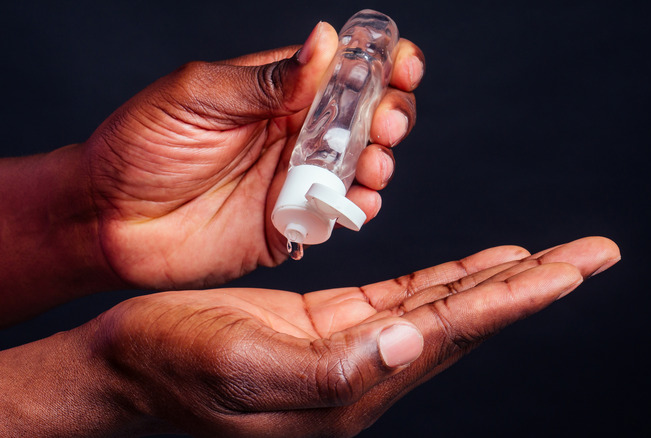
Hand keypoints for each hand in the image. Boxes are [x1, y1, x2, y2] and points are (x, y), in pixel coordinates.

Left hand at [84, 22, 423, 288]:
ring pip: (363, 165)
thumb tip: (325, 42)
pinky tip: (358, 201)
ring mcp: (296, 179)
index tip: (401, 65)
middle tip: (384, 124)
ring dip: (380, 160)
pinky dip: (360, 207)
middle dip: (391, 114)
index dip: (381, 63)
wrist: (106, 220)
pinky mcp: (292, 224)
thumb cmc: (140, 146)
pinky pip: (340, 214)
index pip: (344, 69)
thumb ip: (267, 79)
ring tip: (372, 163)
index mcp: (278, 91)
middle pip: (367, 117)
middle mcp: (295, 133)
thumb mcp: (198, 96)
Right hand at [84, 237, 617, 436]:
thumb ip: (333, 369)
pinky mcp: (338, 325)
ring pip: (449, 306)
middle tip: (597, 255)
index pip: (456, 331)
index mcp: (356, 385)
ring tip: (557, 258)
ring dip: (505, 278)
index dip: (517, 297)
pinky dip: (452, 278)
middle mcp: (371, 370)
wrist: (132, 366)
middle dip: (537, 285)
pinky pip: (410, 298)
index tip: (573, 270)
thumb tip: (412, 342)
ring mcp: (358, 347)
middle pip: (472, 318)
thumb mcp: (244, 368)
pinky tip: (483, 265)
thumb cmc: (175, 364)